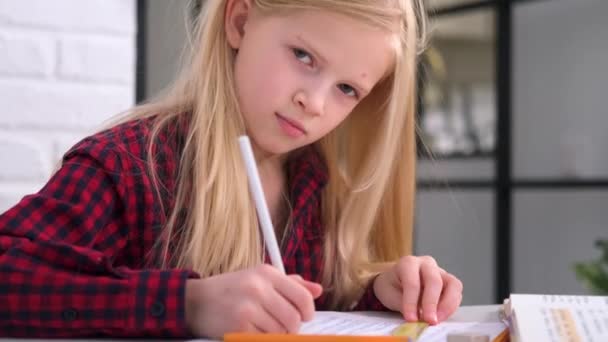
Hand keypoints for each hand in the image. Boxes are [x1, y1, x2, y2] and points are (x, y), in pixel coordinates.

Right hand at [185, 264, 322, 337]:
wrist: (196, 301)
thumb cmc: (231, 290)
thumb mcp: (259, 278)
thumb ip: (289, 284)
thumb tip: (317, 290)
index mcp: (267, 273)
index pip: (302, 296)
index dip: (308, 311)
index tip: (305, 317)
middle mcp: (258, 287)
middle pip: (294, 318)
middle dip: (292, 327)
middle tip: (283, 327)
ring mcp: (248, 307)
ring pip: (280, 332)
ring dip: (276, 334)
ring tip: (263, 327)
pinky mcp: (239, 325)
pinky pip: (264, 339)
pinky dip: (261, 338)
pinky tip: (252, 331)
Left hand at [372, 256, 462, 324]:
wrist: (395, 281)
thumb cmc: (391, 286)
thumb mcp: (389, 294)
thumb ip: (403, 304)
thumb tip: (416, 318)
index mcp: (408, 263)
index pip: (412, 282)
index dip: (412, 302)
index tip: (411, 319)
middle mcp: (426, 264)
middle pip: (434, 281)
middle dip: (432, 303)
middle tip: (428, 320)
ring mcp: (440, 271)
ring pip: (453, 284)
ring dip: (447, 305)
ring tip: (437, 319)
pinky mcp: (448, 282)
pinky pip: (457, 292)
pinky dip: (451, 306)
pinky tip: (441, 316)